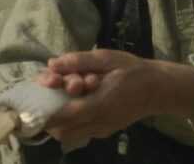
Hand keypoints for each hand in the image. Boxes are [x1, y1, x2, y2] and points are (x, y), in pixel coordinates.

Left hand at [41, 50, 156, 144]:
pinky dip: (70, 123)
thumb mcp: (107, 58)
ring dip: (59, 121)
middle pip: (63, 131)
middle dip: (50, 116)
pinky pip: (80, 133)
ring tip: (58, 100)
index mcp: (100, 103)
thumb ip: (79, 61)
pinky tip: (72, 105)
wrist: (159, 88)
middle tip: (49, 97)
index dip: (45, 110)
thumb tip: (52, 64)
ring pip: (70, 136)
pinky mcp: (105, 131)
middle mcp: (99, 122)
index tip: (35, 99)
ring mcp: (102, 129)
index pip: (64, 115)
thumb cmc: (133, 70)